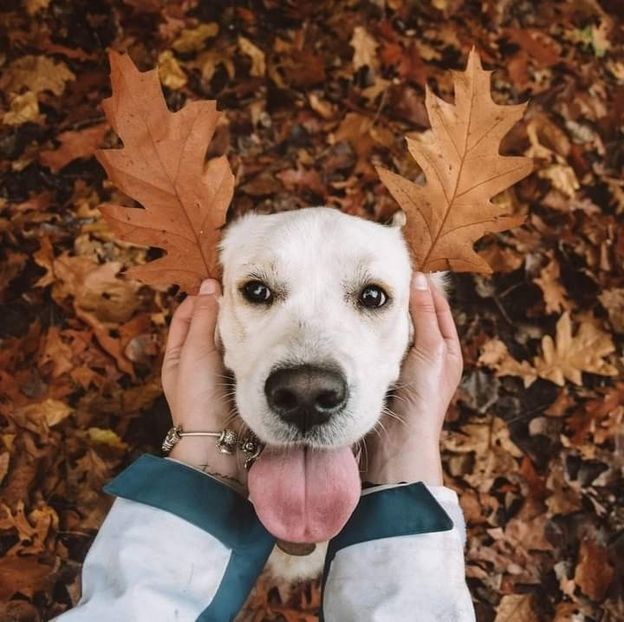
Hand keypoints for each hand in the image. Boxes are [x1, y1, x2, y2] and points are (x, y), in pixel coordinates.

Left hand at [162, 279, 244, 488]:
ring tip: (258, 310)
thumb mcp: (194, 353)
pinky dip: (252, 343)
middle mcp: (198, 362)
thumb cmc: (198, 398)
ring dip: (240, 326)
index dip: (200, 297)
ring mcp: (221, 372)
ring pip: (230, 340)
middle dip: (223, 309)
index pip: (187, 316)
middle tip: (245, 294)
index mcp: (178, 355)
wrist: (219, 444)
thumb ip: (203, 319)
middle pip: (210, 326)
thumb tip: (209, 285)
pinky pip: (246, 354)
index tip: (221, 283)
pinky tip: (264, 334)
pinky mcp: (242, 380)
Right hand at [363, 272, 462, 485]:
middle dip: (402, 295)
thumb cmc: (423, 398)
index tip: (408, 263)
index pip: (437, 306)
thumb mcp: (431, 352)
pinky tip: (360, 317)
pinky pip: (378, 341)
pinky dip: (373, 327)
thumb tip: (421, 278)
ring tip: (369, 289)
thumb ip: (425, 316)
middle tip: (384, 271)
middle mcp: (427, 354)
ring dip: (385, 311)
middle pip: (415, 315)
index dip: (426, 285)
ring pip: (394, 327)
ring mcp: (402, 362)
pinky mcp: (381, 369)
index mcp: (448, 349)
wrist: (398, 442)